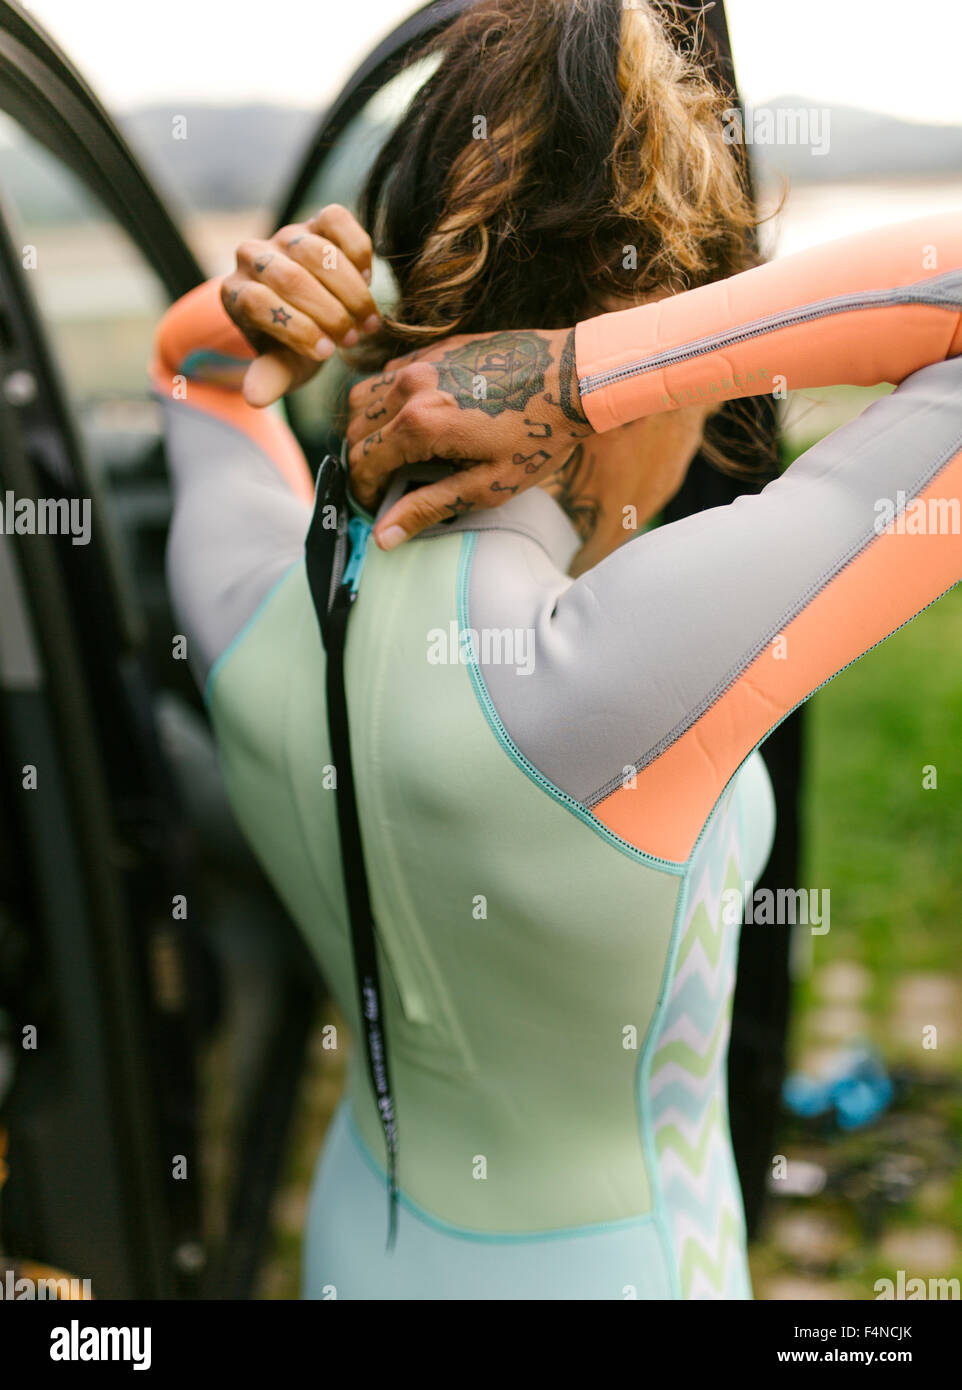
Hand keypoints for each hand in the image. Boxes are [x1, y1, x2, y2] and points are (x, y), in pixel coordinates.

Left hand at [221, 204, 379, 406]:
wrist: (317, 314)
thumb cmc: (297, 346)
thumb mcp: (285, 366)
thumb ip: (271, 377)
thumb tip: (254, 398)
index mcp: (236, 293)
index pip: (257, 301)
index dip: (296, 328)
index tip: (326, 353)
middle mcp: (254, 257)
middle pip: (289, 277)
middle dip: (328, 313)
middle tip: (352, 340)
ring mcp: (286, 235)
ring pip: (314, 249)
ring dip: (349, 290)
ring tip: (366, 321)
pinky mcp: (316, 220)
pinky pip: (336, 221)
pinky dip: (358, 252)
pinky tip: (367, 280)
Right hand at [346, 326, 594, 547]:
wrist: (573, 380)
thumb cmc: (538, 438)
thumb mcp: (486, 486)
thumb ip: (428, 507)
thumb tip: (383, 536)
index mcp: (420, 424)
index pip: (363, 463)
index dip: (363, 492)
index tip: (376, 507)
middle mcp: (411, 386)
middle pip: (355, 429)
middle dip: (362, 463)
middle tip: (383, 485)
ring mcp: (421, 362)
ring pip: (364, 395)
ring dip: (368, 427)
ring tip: (392, 452)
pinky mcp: (435, 348)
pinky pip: (390, 374)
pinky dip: (387, 399)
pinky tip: (413, 419)